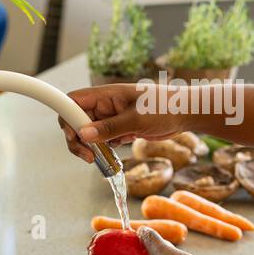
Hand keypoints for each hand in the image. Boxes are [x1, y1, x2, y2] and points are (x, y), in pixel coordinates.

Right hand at [58, 83, 189, 163]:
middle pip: (76, 121)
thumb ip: (110, 128)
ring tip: (99, 159)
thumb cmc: (164, 107)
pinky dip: (101, 150)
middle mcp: (104, 105)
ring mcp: (111, 118)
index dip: (67, 117)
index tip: (73, 135)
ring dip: (89, 147)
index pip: (73, 101)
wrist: (186, 113)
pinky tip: (110, 158)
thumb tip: (83, 134)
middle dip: (77, 139)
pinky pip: (102, 140)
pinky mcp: (119, 129)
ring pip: (88, 133)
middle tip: (89, 156)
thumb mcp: (137, 119)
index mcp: (105, 95)